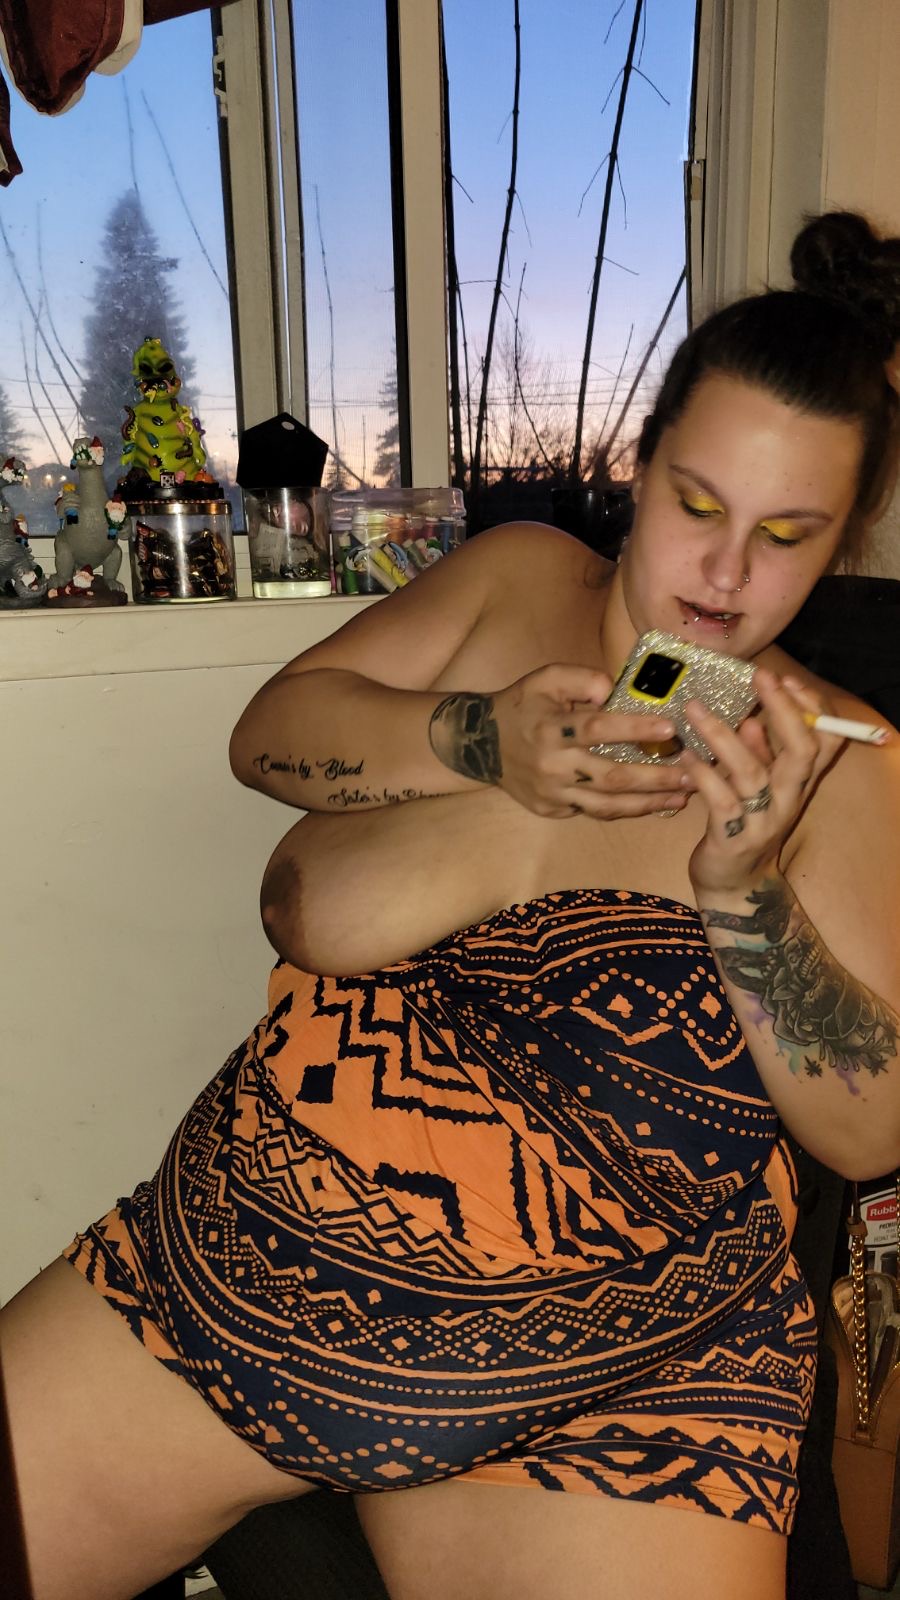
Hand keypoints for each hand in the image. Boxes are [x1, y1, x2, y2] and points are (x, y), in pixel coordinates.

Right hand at [491, 662, 694, 818]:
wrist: (481, 746)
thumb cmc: (522, 706)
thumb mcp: (544, 679)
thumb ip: (581, 678)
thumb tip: (614, 690)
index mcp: (551, 728)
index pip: (598, 728)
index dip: (634, 729)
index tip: (670, 728)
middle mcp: (552, 764)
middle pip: (611, 775)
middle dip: (656, 777)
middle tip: (693, 773)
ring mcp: (552, 793)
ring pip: (607, 804)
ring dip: (649, 802)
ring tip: (683, 796)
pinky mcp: (553, 809)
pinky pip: (595, 811)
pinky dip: (627, 810)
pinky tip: (655, 804)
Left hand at [683, 667, 841, 892]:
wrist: (733, 883)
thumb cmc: (742, 823)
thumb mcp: (756, 785)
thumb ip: (758, 754)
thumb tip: (751, 720)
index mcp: (799, 782)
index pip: (825, 739)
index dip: (812, 707)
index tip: (785, 680)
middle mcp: (788, 799)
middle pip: (802, 751)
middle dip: (783, 710)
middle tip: (760, 678)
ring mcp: (763, 821)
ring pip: (752, 772)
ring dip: (722, 736)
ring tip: (695, 710)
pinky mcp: (734, 839)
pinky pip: (721, 801)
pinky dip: (703, 775)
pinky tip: (685, 757)